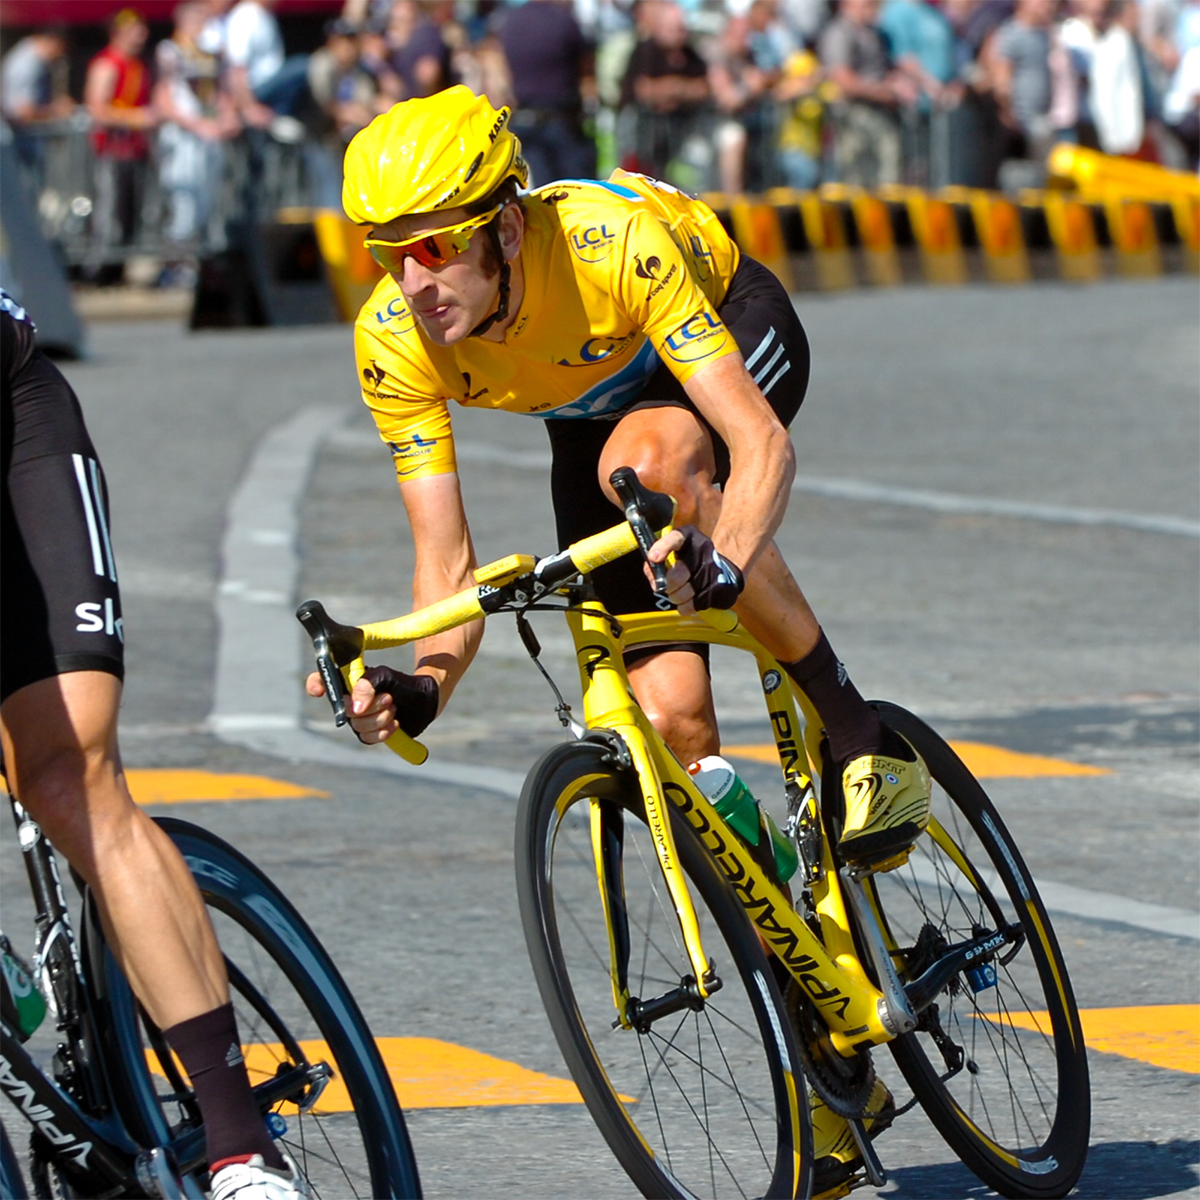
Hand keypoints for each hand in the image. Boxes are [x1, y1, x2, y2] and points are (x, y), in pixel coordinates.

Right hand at [306, 665, 438, 743]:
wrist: (424, 701)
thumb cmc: (402, 684)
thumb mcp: (386, 676)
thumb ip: (368, 684)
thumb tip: (356, 707)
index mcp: (349, 681)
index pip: (322, 679)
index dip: (315, 684)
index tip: (318, 691)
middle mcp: (349, 700)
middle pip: (344, 709)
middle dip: (369, 706)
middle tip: (388, 698)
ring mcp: (358, 718)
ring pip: (357, 726)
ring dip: (380, 718)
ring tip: (394, 708)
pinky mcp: (369, 733)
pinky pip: (367, 738)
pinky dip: (383, 731)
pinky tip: (395, 723)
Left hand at [645, 525, 743, 614]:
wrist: (724, 573)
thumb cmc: (690, 562)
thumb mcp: (675, 553)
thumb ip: (659, 560)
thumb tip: (652, 573)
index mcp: (690, 537)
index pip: (676, 538)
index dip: (663, 547)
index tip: (652, 558)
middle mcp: (703, 550)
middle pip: (677, 575)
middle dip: (667, 586)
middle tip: (667, 587)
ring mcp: (713, 569)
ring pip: (683, 593)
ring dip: (676, 598)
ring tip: (677, 595)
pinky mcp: (719, 587)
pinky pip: (694, 604)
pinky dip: (686, 606)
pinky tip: (687, 602)